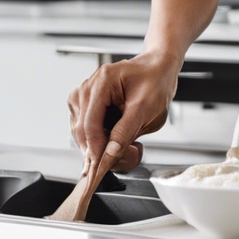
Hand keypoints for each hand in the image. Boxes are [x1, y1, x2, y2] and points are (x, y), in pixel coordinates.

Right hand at [66, 50, 180, 171]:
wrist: (157, 70)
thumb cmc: (155, 82)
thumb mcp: (146, 109)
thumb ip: (126, 132)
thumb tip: (109, 154)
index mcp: (103, 81)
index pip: (90, 123)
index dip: (96, 149)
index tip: (102, 168)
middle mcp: (88, 86)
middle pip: (82, 130)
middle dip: (101, 149)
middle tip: (130, 155)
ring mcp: (84, 95)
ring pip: (81, 133)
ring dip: (102, 145)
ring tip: (131, 142)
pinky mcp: (85, 104)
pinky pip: (86, 130)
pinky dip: (100, 139)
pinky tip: (119, 136)